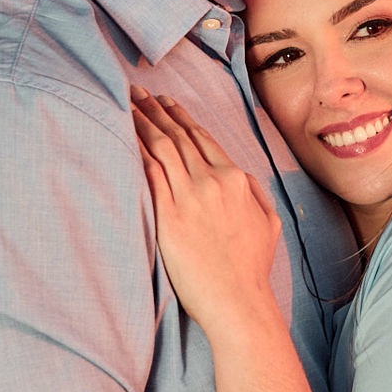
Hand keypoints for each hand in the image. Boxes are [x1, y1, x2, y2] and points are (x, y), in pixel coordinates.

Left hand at [130, 88, 280, 333]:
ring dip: (142, 121)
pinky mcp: (169, 215)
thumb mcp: (268, 223)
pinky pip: (149, 172)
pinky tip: (123, 136)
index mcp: (237, 180)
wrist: (238, 299)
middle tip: (137, 92)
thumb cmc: (251, 268)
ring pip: (162, 147)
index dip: (182, 117)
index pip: (203, 139)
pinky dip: (136, 149)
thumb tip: (244, 179)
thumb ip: (255, 195)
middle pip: (179, 136)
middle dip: (156, 109)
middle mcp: (213, 181)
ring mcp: (191, 197)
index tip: (167, 102)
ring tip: (126, 104)